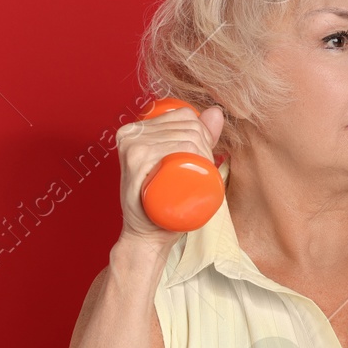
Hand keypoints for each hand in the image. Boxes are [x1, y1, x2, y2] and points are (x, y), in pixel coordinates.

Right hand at [113, 103, 224, 248]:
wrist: (145, 236)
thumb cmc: (161, 202)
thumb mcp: (179, 162)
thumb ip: (198, 135)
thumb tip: (216, 111)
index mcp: (136, 129)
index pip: (184, 116)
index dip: (202, 134)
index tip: (201, 158)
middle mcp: (130, 134)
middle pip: (188, 127)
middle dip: (206, 149)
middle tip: (200, 174)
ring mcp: (132, 147)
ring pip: (187, 138)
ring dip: (204, 156)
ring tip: (196, 177)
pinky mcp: (135, 163)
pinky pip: (176, 148)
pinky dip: (194, 156)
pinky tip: (194, 169)